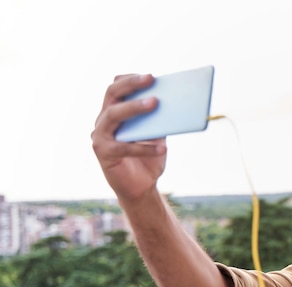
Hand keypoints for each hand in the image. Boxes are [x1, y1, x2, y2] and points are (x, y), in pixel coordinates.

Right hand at [91, 74, 166, 201]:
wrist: (141, 187)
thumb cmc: (149, 158)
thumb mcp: (157, 136)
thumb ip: (158, 120)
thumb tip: (172, 101)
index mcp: (114, 112)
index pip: (116, 88)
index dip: (130, 79)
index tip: (150, 75)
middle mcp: (103, 121)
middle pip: (111, 95)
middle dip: (131, 85)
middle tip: (151, 79)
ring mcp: (100, 136)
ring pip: (113, 114)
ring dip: (134, 107)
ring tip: (155, 103)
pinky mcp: (103, 154)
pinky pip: (124, 147)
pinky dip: (144, 147)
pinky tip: (163, 148)